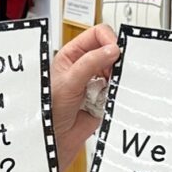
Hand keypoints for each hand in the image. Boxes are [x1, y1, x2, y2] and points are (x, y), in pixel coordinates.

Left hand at [51, 24, 118, 166]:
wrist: (57, 136)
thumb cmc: (51, 108)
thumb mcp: (69, 81)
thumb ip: (90, 63)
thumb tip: (111, 49)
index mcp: (73, 55)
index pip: (97, 34)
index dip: (108, 39)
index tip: (116, 50)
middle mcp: (86, 65)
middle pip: (111, 51)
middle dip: (115, 60)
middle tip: (113, 71)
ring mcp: (97, 80)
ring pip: (118, 70)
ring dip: (116, 78)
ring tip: (106, 88)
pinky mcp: (106, 95)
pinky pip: (120, 87)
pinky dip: (118, 91)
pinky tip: (107, 99)